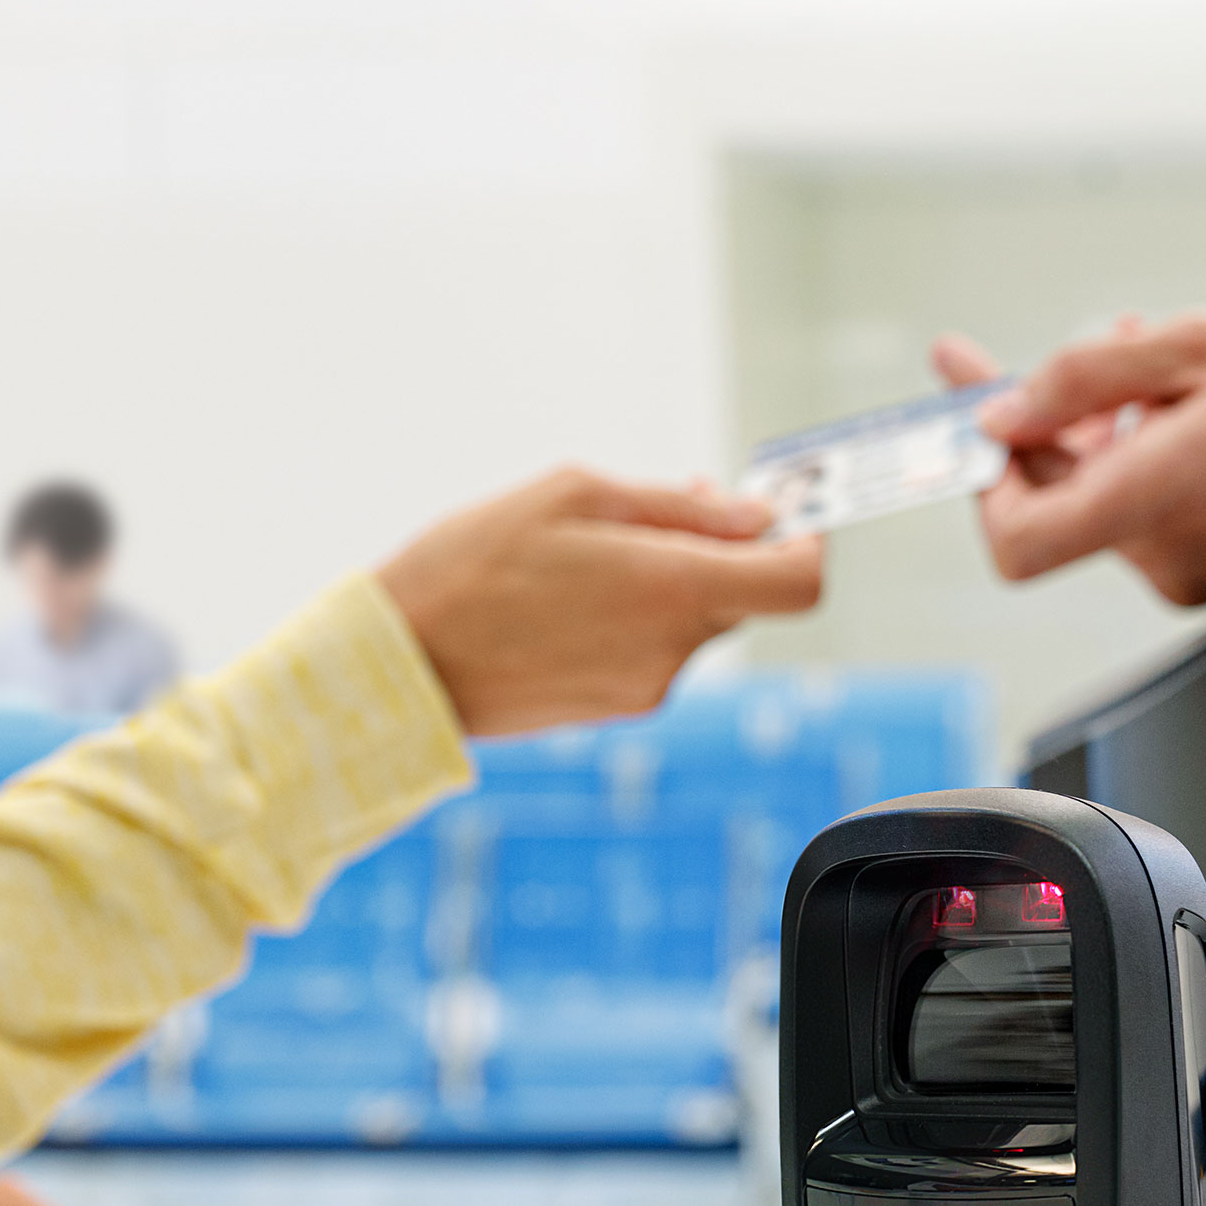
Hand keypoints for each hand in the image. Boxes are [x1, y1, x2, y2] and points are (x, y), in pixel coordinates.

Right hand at [378, 466, 823, 738]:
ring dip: (668, 578)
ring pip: (694, 619)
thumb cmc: (472, 564)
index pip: (798, 583)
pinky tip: (569, 594)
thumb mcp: (573, 496)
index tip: (786, 513)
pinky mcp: (614, 709)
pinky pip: (654, 649)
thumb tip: (751, 513)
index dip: (807, 542)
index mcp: (673, 591)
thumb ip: (676, 507)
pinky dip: (636, 614)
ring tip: (588, 548)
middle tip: (670, 501)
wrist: (398, 668)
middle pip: (744, 594)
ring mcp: (645, 689)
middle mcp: (673, 651)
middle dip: (721, 546)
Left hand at [946, 319, 1205, 606]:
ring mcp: (1195, 578)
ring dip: (1117, 424)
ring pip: (1110, 495)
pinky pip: (1157, 510)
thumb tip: (997, 415)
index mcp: (1159, 500)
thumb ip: (1087, 378)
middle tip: (1077, 349)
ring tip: (1178, 360)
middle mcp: (1166, 558)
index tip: (982, 418)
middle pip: (1056, 503)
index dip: (982, 478)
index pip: (1015, 538)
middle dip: (1052, 421)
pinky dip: (1161, 453)